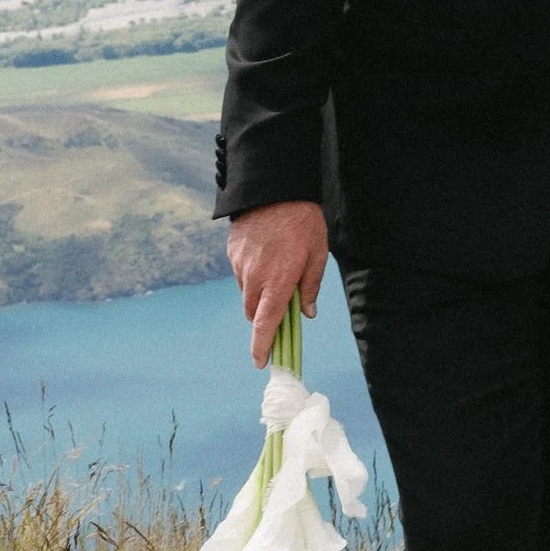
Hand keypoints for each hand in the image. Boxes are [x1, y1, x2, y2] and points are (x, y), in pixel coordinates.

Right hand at [228, 199, 329, 366]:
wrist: (273, 188)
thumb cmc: (302, 222)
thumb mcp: (317, 254)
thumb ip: (310, 287)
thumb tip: (307, 313)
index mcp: (277, 282)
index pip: (265, 324)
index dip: (262, 346)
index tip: (261, 362)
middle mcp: (254, 278)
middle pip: (253, 313)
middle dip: (264, 317)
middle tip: (281, 306)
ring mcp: (240, 265)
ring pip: (246, 293)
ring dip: (259, 293)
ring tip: (277, 269)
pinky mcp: (232, 253)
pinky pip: (241, 273)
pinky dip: (252, 274)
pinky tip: (266, 255)